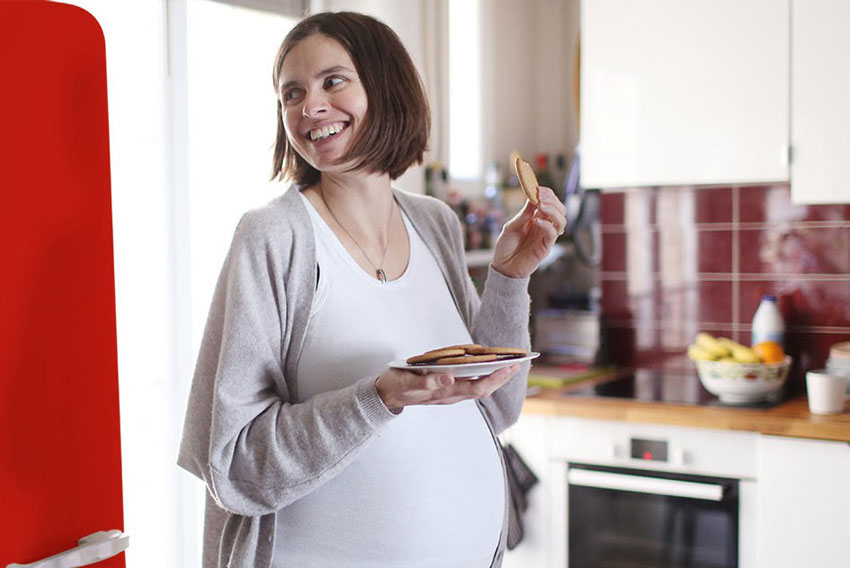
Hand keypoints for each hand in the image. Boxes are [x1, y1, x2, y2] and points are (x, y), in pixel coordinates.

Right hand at [375, 363, 521, 411]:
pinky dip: (482, 375)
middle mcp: (451, 395)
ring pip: (478, 387)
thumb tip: (449, 378)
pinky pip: (470, 384)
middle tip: (518, 363)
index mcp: (445, 394)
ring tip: (508, 364)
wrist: (385, 395)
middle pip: (483, 389)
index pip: (478, 388)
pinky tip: (487, 367)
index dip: (496, 378)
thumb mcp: (408, 382)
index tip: (510, 366)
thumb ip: (427, 382)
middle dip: (501, 378)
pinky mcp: (446, 389)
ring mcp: (449, 394)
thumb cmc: (397, 386)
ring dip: (495, 377)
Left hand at [491, 186, 566, 278]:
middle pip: (560, 209)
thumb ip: (523, 215)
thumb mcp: (511, 227)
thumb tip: (532, 198)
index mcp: (536, 218)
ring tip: (540, 205)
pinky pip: (553, 234)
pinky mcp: (545, 247)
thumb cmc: (506, 247)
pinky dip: (547, 225)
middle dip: (552, 200)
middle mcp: (544, 226)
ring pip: (561, 220)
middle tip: (540, 196)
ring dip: (553, 210)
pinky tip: (536, 221)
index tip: (537, 188)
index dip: (546, 194)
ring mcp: (546, 236)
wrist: (503, 268)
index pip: (549, 202)